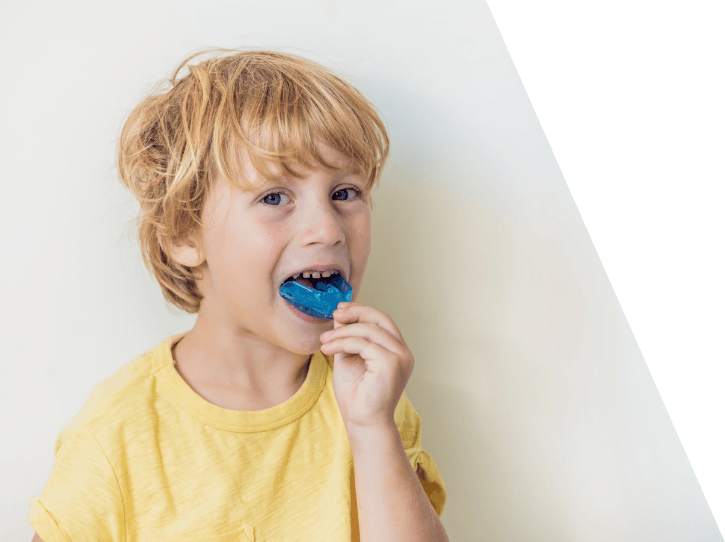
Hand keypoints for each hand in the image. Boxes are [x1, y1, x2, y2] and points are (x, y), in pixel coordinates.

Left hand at [319, 302, 414, 432]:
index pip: (381, 320)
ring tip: (324, 342)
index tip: (340, 309)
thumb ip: (347, 337)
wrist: (361, 422)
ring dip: (342, 332)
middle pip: (380, 319)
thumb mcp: (348, 358)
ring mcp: (400, 357)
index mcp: (396, 350)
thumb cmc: (356, 395)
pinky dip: (342, 343)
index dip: (361, 310)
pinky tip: (327, 350)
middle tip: (334, 314)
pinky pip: (363, 344)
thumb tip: (340, 315)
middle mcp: (403, 352)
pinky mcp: (391, 363)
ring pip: (369, 330)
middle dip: (356, 312)